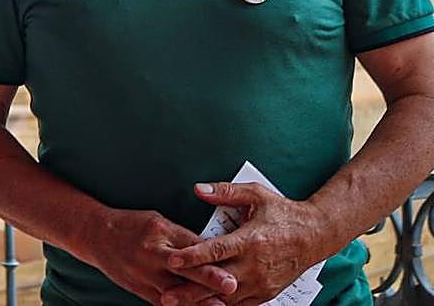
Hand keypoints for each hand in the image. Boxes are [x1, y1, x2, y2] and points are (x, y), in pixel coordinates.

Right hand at [86, 208, 238, 304]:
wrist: (97, 236)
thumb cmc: (131, 225)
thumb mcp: (157, 221)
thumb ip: (183, 237)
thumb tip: (212, 251)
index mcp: (159, 229)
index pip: (191, 244)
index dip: (213, 255)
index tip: (233, 260)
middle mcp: (152, 252)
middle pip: (185, 267)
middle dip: (209, 278)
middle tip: (231, 284)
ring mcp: (145, 273)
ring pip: (177, 291)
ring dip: (200, 300)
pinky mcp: (141, 290)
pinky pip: (165, 302)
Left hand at [164, 182, 333, 305]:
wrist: (316, 235)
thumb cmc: (282, 212)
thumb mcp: (256, 194)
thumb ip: (225, 192)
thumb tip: (197, 188)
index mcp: (250, 240)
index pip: (216, 251)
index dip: (193, 257)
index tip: (171, 260)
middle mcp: (255, 266)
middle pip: (218, 282)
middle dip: (190, 290)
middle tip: (165, 296)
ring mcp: (262, 283)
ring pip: (228, 298)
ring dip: (203, 302)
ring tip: (177, 304)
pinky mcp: (267, 293)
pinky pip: (241, 304)